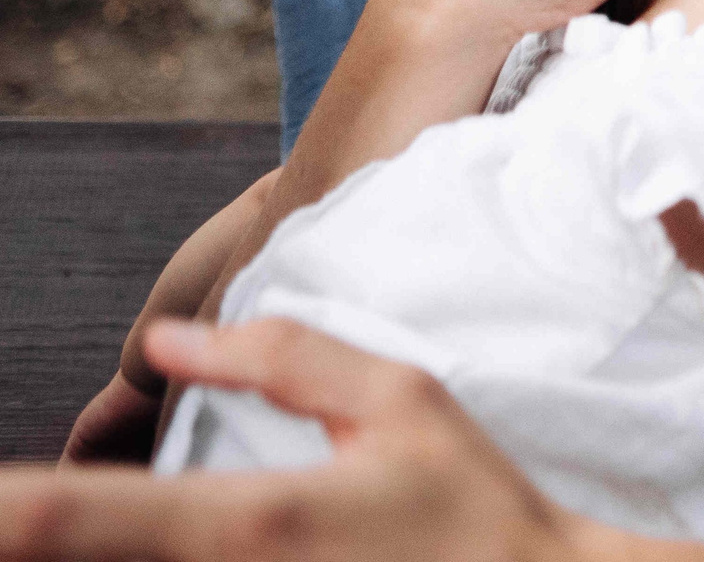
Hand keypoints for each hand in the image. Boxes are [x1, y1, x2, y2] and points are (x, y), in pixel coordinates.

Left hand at [0, 319, 594, 560]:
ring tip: (59, 532)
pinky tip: (136, 552)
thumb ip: (285, 361)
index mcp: (250, 521)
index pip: (81, 518)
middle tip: (16, 516)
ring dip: (83, 558)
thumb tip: (171, 343)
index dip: (5, 512)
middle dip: (30, 538)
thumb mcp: (403, 403)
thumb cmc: (477, 513)